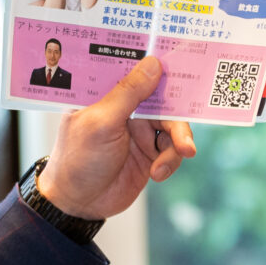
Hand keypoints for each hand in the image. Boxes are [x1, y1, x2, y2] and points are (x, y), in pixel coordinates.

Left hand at [36, 57, 195, 221]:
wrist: (79, 204)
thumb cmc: (79, 159)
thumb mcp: (102, 122)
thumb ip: (128, 93)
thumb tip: (153, 63)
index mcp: (106, 93)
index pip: (135, 69)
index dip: (158, 64)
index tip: (184, 59)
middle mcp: (125, 108)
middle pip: (163, 100)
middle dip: (178, 117)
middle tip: (186, 138)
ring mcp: (139, 131)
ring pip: (172, 126)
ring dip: (178, 142)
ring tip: (175, 159)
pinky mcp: (149, 154)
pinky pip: (172, 150)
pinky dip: (170, 162)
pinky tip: (157, 174)